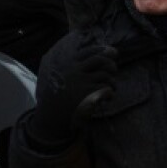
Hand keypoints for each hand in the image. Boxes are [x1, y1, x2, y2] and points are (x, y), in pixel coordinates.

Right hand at [29, 33, 117, 147]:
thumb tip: (101, 57)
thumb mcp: (64, 78)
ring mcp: (81, 83)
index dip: (103, 49)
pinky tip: (109, 98)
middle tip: (114, 70)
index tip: (114, 52)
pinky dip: (110, 94)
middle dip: (111, 64)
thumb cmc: (60, 98)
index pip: (89, 51)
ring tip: (112, 87)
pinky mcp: (88, 95)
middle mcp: (75, 71)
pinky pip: (106, 90)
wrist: (52, 117)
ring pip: (105, 76)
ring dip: (112, 82)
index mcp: (68, 66)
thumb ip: (78, 68)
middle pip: (100, 60)